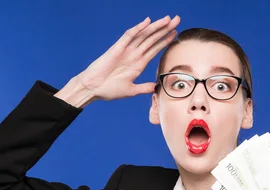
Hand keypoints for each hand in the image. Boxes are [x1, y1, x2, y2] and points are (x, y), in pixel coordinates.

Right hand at [57, 15, 179, 105]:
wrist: (93, 89)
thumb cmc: (108, 89)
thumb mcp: (131, 90)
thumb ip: (144, 88)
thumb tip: (156, 88)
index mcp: (138, 64)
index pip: (155, 49)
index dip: (165, 41)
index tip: (175, 34)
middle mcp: (134, 55)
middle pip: (152, 39)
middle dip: (165, 29)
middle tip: (177, 20)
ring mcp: (126, 50)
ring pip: (144, 35)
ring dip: (156, 27)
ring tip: (167, 19)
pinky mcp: (117, 48)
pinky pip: (129, 36)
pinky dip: (138, 28)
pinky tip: (147, 22)